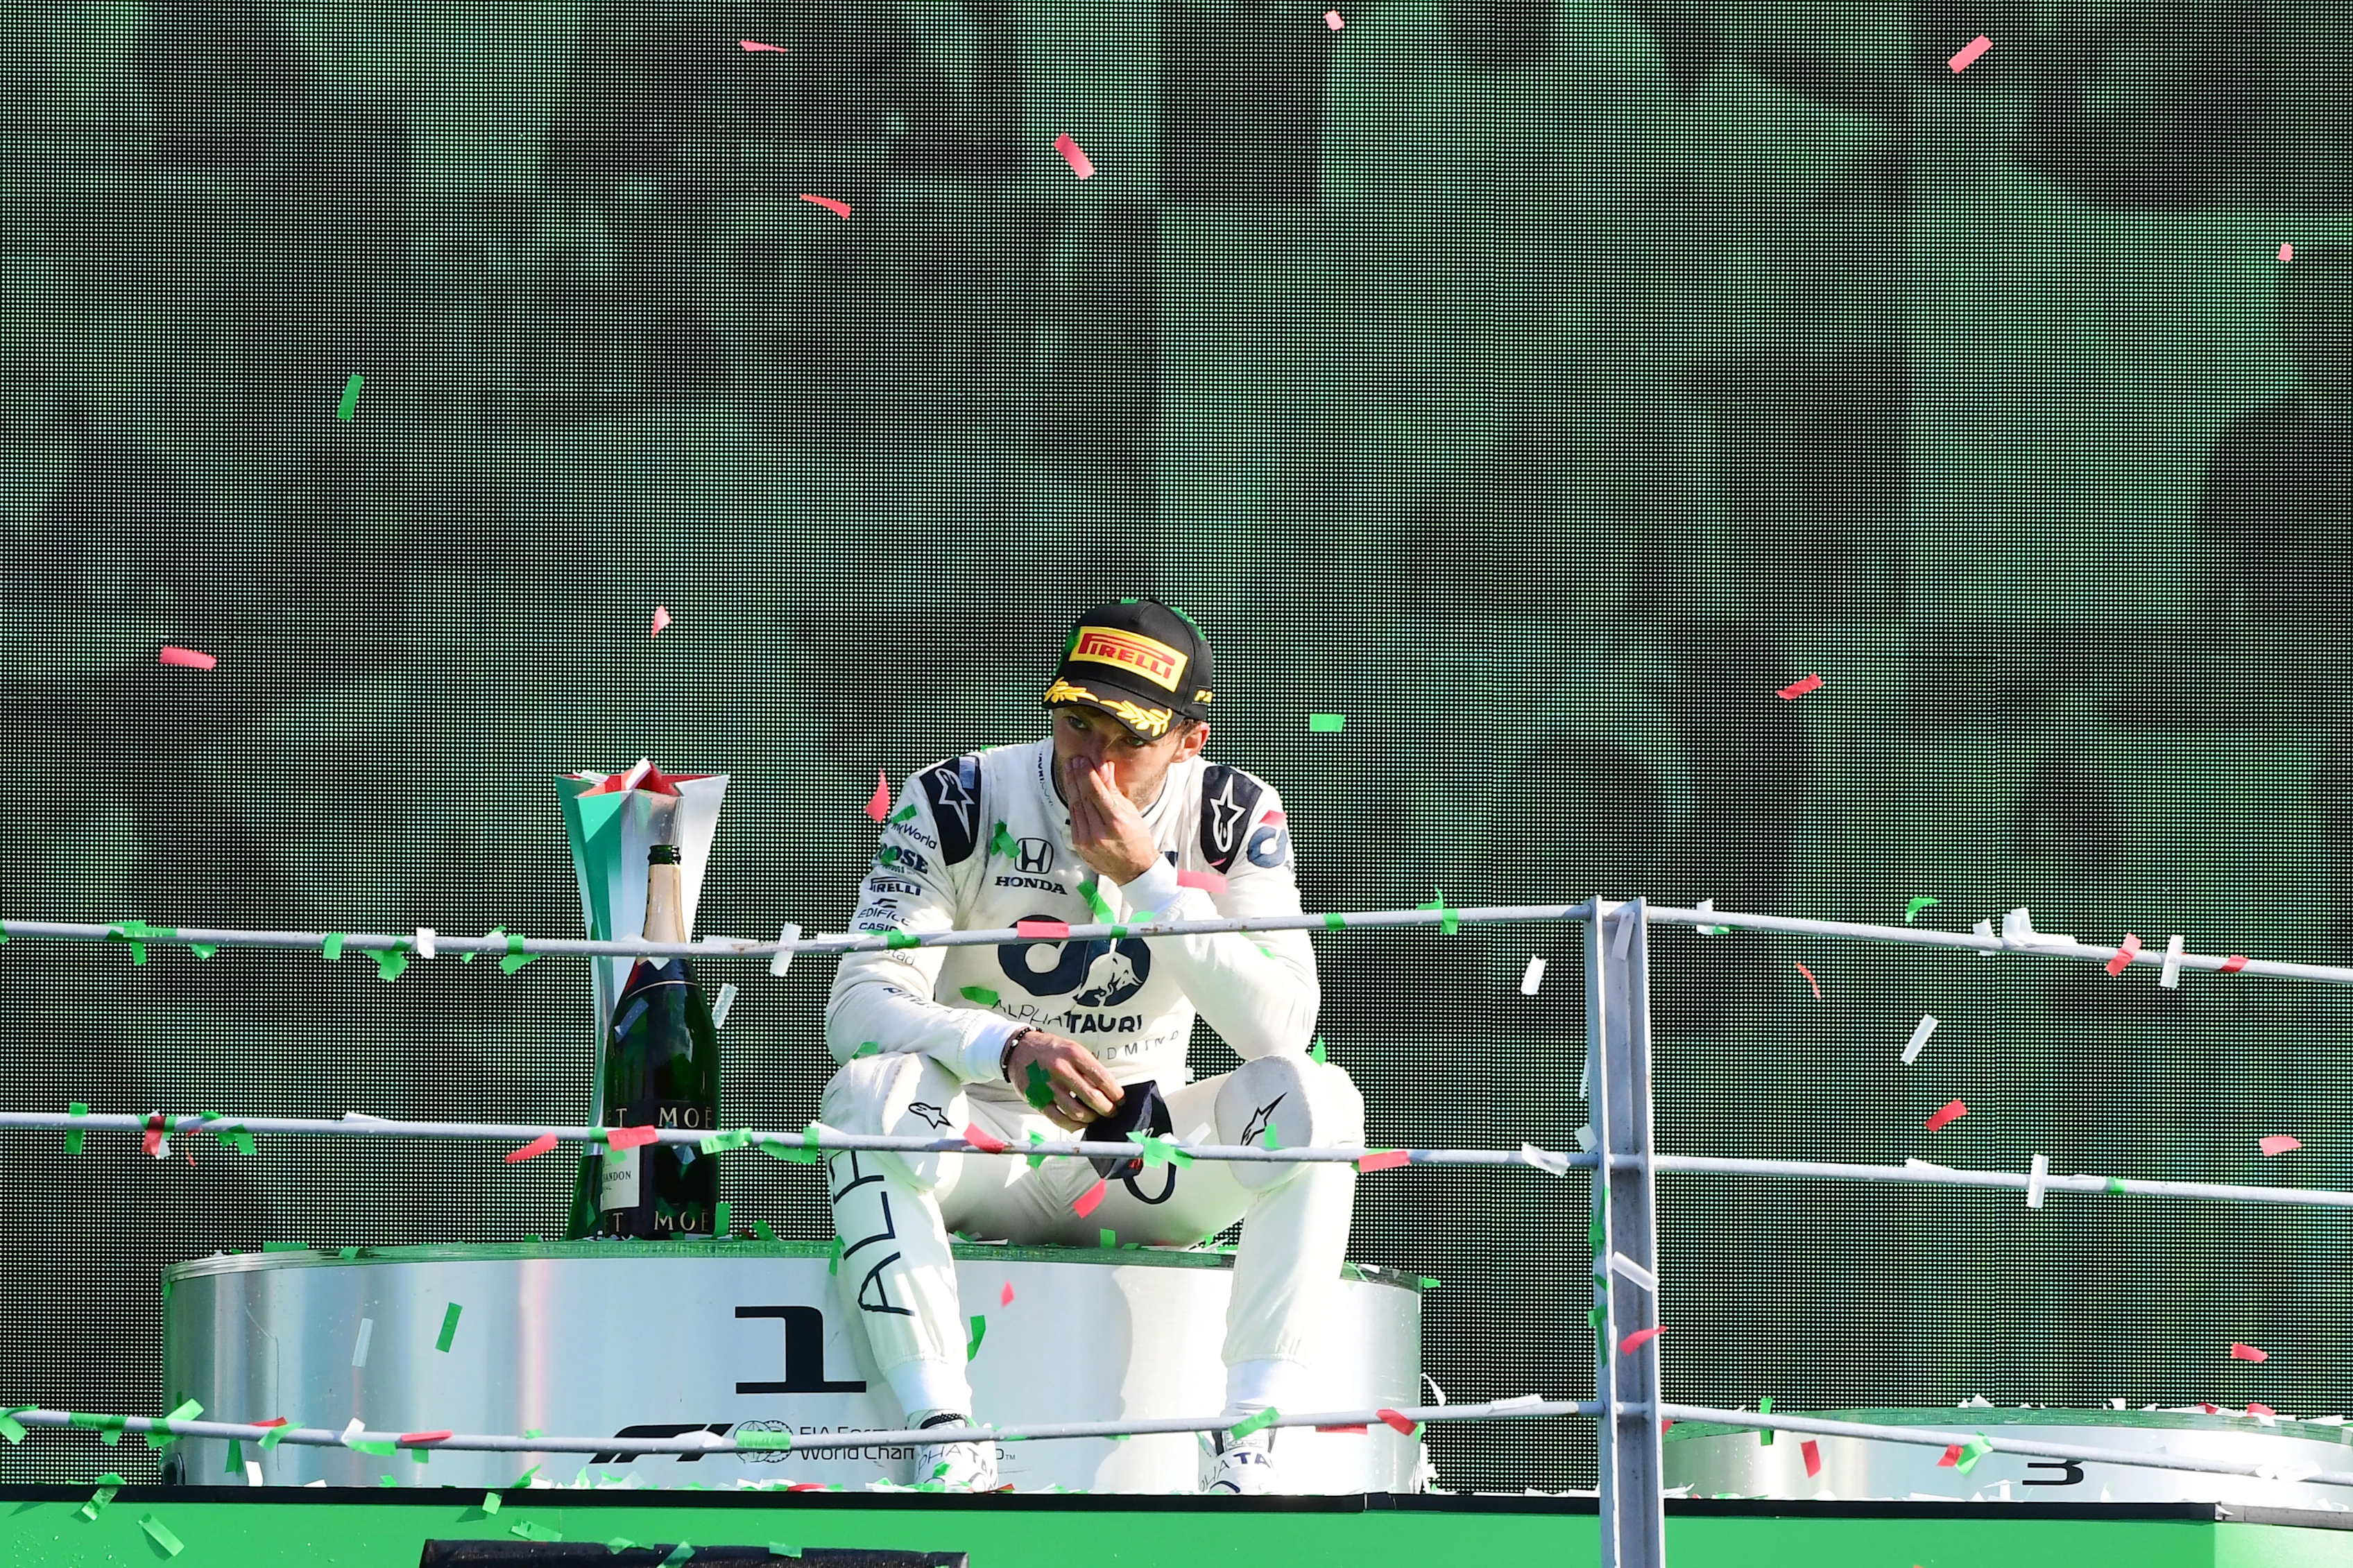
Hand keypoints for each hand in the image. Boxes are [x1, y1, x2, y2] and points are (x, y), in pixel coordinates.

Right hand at [1007, 1028, 1124, 1132]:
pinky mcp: (1038, 1100)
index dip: (1115, 1093)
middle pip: (1092, 1098)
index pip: (1102, 1078)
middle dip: (1107, 1109)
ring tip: (1095, 1117)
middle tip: (1111, 1111)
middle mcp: (1061, 1069)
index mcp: (1074, 1054)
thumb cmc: (1050, 1050)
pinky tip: (1079, 1123)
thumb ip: (1089, 1067)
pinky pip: (1059, 1119)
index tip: (1120, 1099)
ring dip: (1091, 1119)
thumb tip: (1109, 1088)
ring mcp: (1048, 1086)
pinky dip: (1073, 1125)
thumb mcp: (1072, 1048)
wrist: (1018, 1050)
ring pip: (1077, 1112)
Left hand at [1065, 756, 1160, 885]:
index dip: (1087, 774)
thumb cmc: (1137, 840)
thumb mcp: (1130, 811)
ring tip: (1070, 770)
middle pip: (1083, 798)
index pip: (1096, 792)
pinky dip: (1073, 802)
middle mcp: (1099, 832)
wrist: (1133, 869)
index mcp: (1115, 822)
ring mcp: (1087, 840)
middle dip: (1077, 777)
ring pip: (1075, 806)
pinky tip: (1072, 790)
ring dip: (1071, 786)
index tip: (1083, 761)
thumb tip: (1104, 768)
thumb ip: (1113, 790)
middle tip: (1074, 761)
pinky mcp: (1079, 845)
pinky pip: (1074, 818)